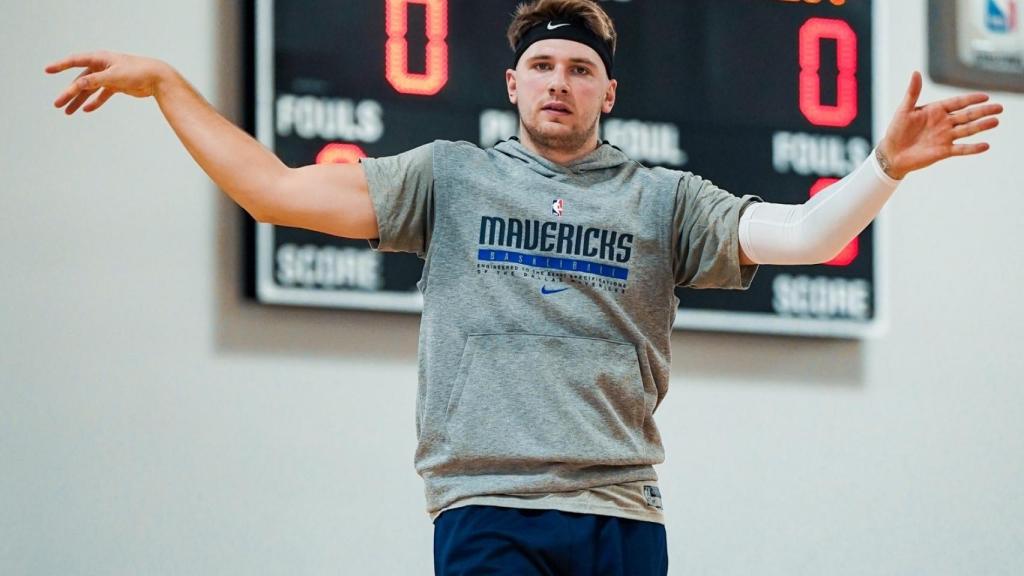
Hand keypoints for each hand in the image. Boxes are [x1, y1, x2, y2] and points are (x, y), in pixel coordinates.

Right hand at [45, 50, 171, 114]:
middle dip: (69, 93)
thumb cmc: (137, 72)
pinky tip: (87, 110)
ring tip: (68, 112)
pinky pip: (102, 95)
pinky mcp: (117, 86)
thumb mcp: (113, 76)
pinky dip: (95, 102)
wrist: (158, 78)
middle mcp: (103, 66)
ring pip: (90, 89)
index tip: (47, 70)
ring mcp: (109, 76)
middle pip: (81, 80)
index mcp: (100, 58)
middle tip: (58, 104)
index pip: (75, 61)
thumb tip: (77, 84)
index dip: (60, 65)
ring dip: (79, 100)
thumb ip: (95, 80)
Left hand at [877, 71, 1002, 179]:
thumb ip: (912, 92)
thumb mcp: (904, 110)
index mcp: (936, 110)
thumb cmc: (896, 130)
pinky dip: (972, 148)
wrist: (892, 153)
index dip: (971, 99)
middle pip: (967, 115)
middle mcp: (944, 122)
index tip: (985, 96)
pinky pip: (961, 149)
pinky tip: (985, 145)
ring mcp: (945, 137)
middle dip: (983, 111)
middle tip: (999, 107)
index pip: (957, 102)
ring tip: (996, 121)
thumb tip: (915, 72)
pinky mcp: (944, 151)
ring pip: (967, 130)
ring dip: (981, 126)